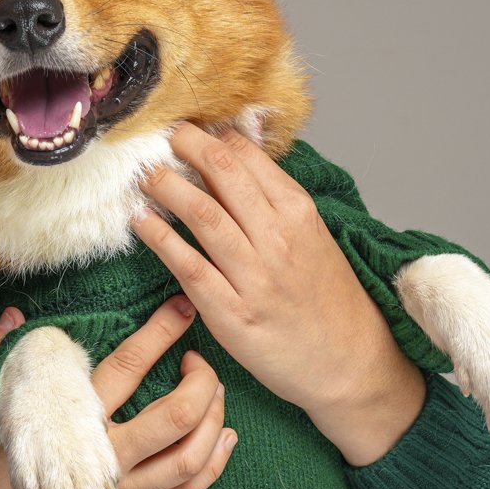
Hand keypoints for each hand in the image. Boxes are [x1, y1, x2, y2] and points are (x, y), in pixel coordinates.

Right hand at [0, 298, 235, 488]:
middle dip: (202, 376)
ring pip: (191, 458)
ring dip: (213, 419)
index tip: (179, 307)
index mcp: (63, 432)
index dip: (159, 334)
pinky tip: (223, 441)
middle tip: (200, 348)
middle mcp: (101, 465)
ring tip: (211, 391)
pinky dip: (212, 467)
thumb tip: (8, 318)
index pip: (126, 370)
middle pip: (175, 415)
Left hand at [130, 122, 426, 465]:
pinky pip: (190, 267)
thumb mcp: (310, 235)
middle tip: (158, 135)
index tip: (185, 127)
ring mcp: (256, 276)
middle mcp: (278, 238)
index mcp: (298, 212)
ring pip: (203, 214)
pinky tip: (141, 222)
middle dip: (185, 146)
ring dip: (166, 187)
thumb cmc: (324, 296)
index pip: (247, 156)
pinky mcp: (233, 314)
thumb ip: (272, 194)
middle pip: (223, 174)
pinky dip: (160, 239)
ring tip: (144, 174)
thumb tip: (237, 143)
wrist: (349, 361)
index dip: (210, 135)